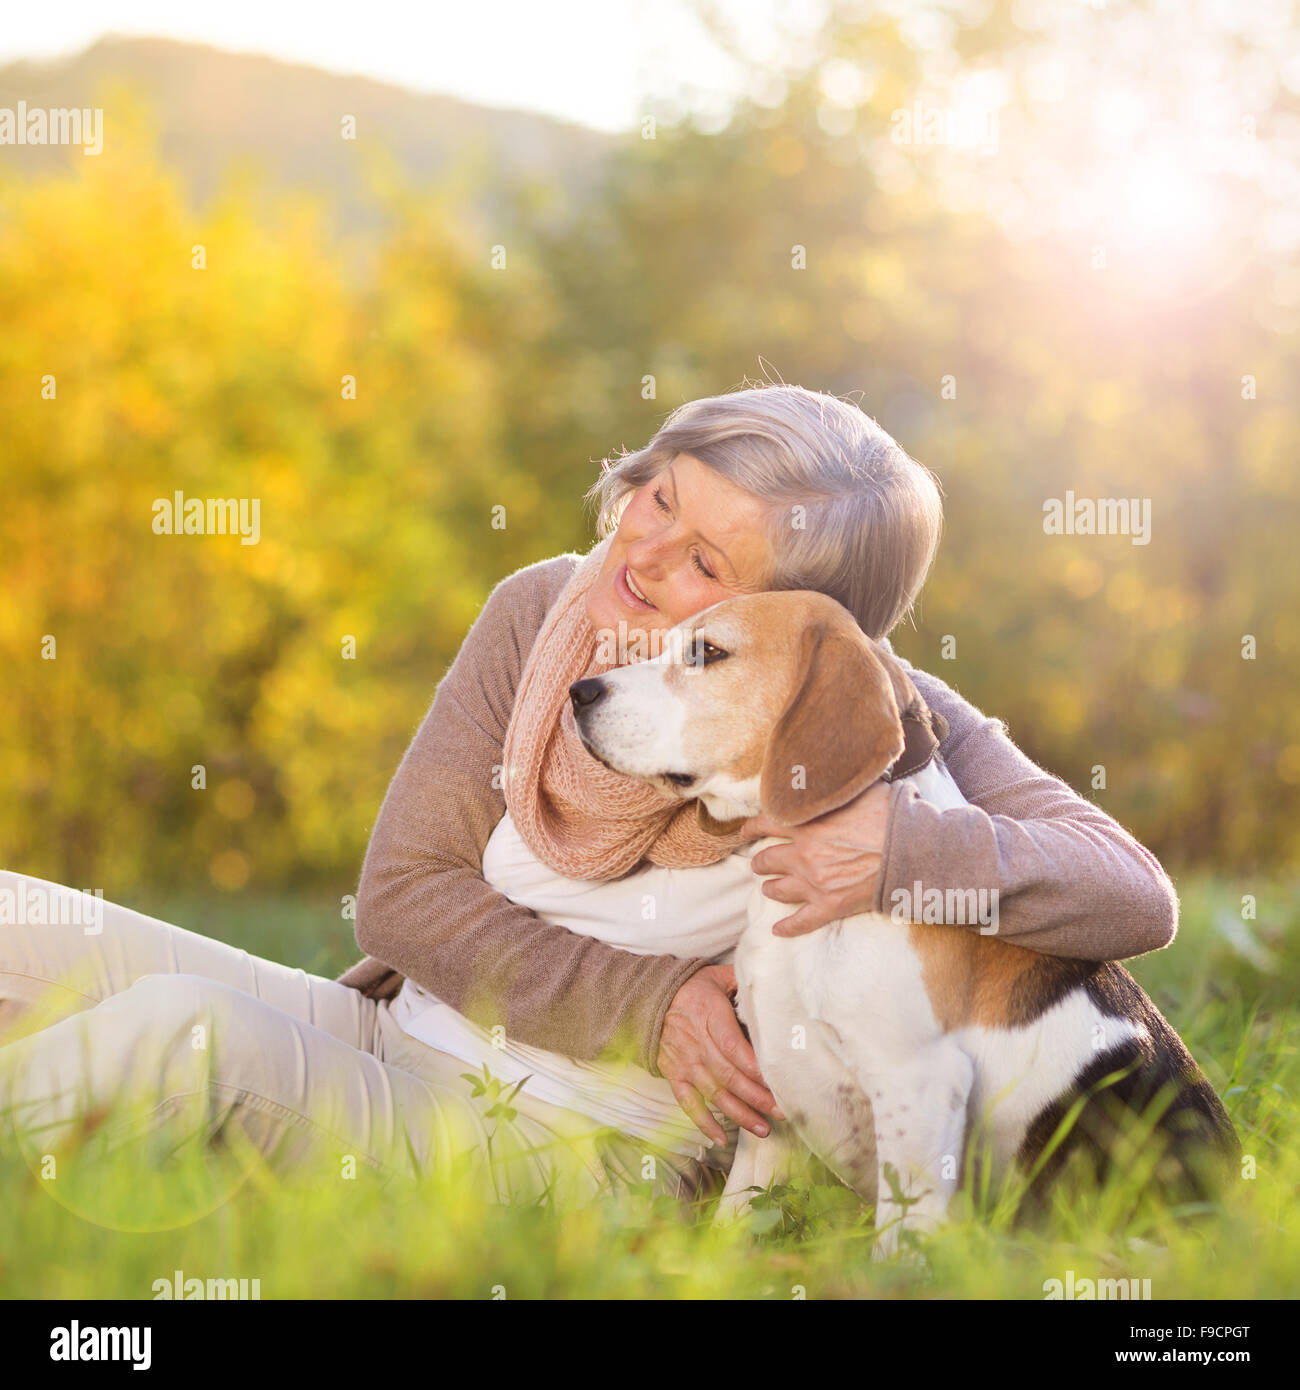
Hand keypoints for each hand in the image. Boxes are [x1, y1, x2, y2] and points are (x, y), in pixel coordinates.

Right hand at [657, 964, 784, 1144]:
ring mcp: (685, 1062)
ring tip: (763, 1129)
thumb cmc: (691, 988)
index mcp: (710, 1016)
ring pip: (714, 1093)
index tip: (776, 1082)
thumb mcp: (716, 977)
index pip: (733, 1047)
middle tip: (781, 1111)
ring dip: (739, 1113)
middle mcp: (697, 1043)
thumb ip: (741, 982)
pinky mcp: (675, 1075)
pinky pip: (689, 1104)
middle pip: (729, 1075)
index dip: (753, 1067)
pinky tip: (722, 1139)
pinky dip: (704, 1122)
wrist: (650, 999)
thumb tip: (771, 986)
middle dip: (756, 1096)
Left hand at [742, 780, 892, 937]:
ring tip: (770, 887)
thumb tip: (827, 775)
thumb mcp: (857, 790)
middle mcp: (804, 855)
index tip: (746, 831)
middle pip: (765, 860)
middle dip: (760, 861)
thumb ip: (834, 788)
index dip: (751, 828)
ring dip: (770, 888)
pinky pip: (801, 922)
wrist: (913, 850)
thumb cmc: (890, 815)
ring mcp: (815, 883)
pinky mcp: (831, 906)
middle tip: (760, 862)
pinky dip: (787, 927)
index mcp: (807, 825)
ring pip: (776, 890)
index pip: (765, 824)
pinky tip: (777, 929)